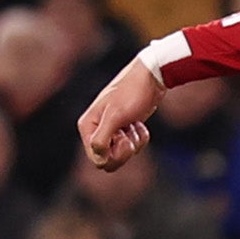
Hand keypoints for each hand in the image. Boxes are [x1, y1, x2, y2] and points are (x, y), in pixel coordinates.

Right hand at [78, 57, 165, 171]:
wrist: (151, 78)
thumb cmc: (131, 93)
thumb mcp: (115, 116)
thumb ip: (102, 139)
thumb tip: (98, 158)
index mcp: (88, 126)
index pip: (96, 159)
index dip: (113, 155)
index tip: (123, 138)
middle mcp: (96, 130)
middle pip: (108, 160)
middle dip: (124, 151)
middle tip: (130, 134)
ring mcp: (111, 130)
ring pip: (121, 155)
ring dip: (133, 143)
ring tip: (135, 124)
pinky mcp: (125, 129)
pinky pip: (132, 146)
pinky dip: (140, 137)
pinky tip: (139, 123)